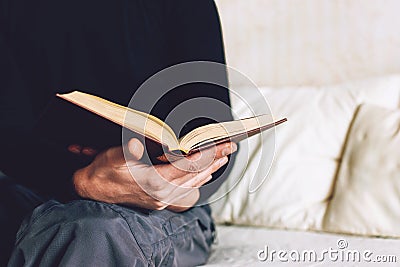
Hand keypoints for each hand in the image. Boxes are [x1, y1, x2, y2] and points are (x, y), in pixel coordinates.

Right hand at [73, 138, 236, 210]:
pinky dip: (197, 180)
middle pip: (195, 174)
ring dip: (209, 170)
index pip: (189, 165)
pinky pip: (185, 190)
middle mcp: (162, 193)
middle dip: (214, 160)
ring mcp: (162, 199)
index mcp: (154, 181)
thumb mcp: (113, 157)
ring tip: (223, 159)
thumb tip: (138, 144)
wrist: (92, 190)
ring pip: (192, 183)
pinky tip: (204, 174)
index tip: (223, 144)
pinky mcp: (160, 200)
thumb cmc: (103, 170)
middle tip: (230, 148)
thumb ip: (128, 151)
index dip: (207, 153)